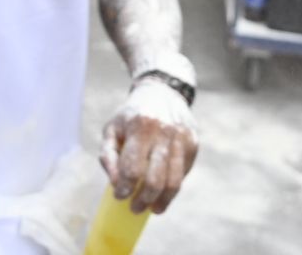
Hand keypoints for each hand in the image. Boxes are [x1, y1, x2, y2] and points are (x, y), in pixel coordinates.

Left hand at [99, 80, 197, 214]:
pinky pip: (183, 173)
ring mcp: (182, 138)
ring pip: (174, 181)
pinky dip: (172, 187)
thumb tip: (115, 183)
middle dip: (143, 199)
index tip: (119, 196)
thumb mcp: (112, 129)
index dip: (125, 187)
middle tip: (135, 207)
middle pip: (155, 179)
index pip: (133, 167)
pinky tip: (163, 192)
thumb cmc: (132, 116)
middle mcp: (164, 131)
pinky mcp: (193, 143)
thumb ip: (108, 156)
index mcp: (140, 126)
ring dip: (162, 201)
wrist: (162, 92)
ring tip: (152, 209)